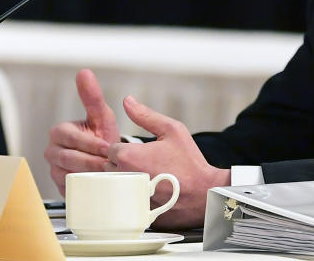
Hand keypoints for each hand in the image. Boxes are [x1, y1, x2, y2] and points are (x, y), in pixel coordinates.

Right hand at [45, 69, 120, 194]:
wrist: (105, 161)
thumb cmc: (102, 136)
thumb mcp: (101, 115)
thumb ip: (92, 96)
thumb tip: (84, 72)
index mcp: (58, 132)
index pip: (71, 138)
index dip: (90, 143)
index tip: (108, 147)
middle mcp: (52, 151)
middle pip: (69, 159)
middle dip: (92, 161)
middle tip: (110, 165)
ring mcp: (54, 171)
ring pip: (69, 175)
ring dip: (90, 176)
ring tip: (108, 176)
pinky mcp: (60, 188)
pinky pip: (70, 190)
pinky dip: (85, 189)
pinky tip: (99, 187)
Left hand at [106, 95, 229, 228]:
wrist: (205, 193)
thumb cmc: (190, 162)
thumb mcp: (172, 130)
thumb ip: (145, 115)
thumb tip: (127, 101)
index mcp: (128, 156)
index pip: (111, 149)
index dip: (124, 149)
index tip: (139, 153)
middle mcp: (124, 177)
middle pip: (109, 167)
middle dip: (122, 165)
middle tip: (144, 165)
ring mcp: (128, 197)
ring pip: (115, 186)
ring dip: (125, 181)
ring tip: (146, 180)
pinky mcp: (135, 212)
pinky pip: (124, 203)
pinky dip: (132, 199)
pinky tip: (148, 195)